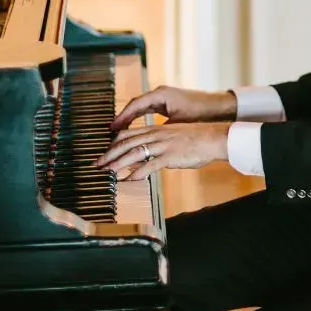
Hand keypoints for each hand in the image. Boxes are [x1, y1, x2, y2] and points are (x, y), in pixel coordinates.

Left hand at [97, 122, 230, 180]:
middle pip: (126, 142)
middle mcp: (156, 135)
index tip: (103, 153)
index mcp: (156, 129)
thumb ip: (158, 145)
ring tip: (107, 173)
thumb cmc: (196, 140)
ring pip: (134, 152)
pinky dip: (136, 174)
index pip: (128, 134)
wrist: (213, 139)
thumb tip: (147, 156)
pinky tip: (129, 181)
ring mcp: (163, 145)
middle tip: (97, 165)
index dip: (112, 143)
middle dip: (109, 154)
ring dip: (118, 164)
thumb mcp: (173, 137)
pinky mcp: (170, 156)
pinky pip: (149, 165)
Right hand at [112, 86, 236, 131]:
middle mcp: (160, 93)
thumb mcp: (178, 124)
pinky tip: (135, 129)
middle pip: (135, 105)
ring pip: (141, 107)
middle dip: (123, 118)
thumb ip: (161, 131)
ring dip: (130, 118)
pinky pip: (148, 109)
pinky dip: (140, 118)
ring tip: (119, 131)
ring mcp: (163, 97)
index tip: (113, 127)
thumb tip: (146, 143)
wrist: (218, 108)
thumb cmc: (200, 114)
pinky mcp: (167, 103)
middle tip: (111, 131)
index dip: (123, 117)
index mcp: (161, 95)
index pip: (136, 105)